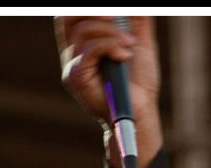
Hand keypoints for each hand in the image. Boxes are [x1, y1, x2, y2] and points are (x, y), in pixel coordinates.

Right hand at [54, 16, 161, 167]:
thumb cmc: (139, 82)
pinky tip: (124, 55)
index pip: (72, 15)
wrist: (142, 112)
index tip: (113, 12)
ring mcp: (72, 66)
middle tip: (117, 15)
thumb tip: (138, 7)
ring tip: (129, 45)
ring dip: (111, 32)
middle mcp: (72, 53)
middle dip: (94, 12)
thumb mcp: (140, 42)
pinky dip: (109, 46)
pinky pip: (88, 50)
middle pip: (68, 17)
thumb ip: (137, 20)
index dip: (87, 9)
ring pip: (82, 32)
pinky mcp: (76, 78)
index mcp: (83, 43)